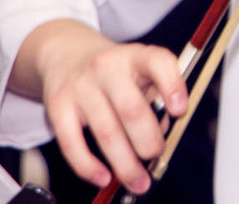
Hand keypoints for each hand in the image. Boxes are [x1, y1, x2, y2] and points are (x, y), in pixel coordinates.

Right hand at [9, 20, 186, 193]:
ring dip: (125, 164)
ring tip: (138, 181)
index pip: (158, 62)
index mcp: (137, 56)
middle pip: (132, 108)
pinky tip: (104, 178)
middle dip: (148, 141)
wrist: (68, 56)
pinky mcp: (58, 106)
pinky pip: (72, 143)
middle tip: (156, 155)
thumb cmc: (116, 73)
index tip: (180, 111)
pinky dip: (88, 166)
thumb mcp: (141, 71)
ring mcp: (81, 86)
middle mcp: (108, 66)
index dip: (172, 86)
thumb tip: (162, 133)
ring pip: (106, 132)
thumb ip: (157, 97)